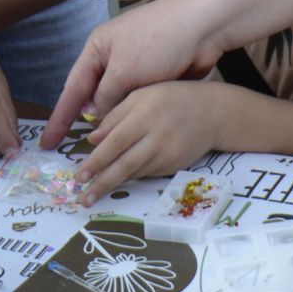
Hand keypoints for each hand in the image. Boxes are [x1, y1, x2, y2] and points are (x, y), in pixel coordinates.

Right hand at [47, 0, 224, 147]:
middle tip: (72, 154)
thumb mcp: (124, 70)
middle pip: (91, 97)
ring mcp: (134, 67)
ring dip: (109, 124)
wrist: (204, 27)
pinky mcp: (154, 77)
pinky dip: (129, 118)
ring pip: (114, 103)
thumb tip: (98, 118)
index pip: (72, 89)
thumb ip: (106, 98)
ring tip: (99, 152)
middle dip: (82, 123)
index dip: (59, 119)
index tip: (47, 143)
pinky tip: (127, 136)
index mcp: (97, 49)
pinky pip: (134, 103)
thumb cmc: (159, 41)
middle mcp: (112, 58)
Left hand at [75, 81, 231, 202]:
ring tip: (94, 195)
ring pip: (135, 172)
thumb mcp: (143, 95)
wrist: (213, 111)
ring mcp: (168, 153)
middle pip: (124, 163)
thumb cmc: (173, 97)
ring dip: (113, 185)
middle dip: (101, 182)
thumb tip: (92, 140)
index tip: (79, 174)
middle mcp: (157, 135)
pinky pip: (148, 174)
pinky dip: (131, 178)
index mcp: (146, 113)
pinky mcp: (175, 165)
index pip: (115, 141)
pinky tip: (118, 181)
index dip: (96, 160)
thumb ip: (116, 115)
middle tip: (82, 196)